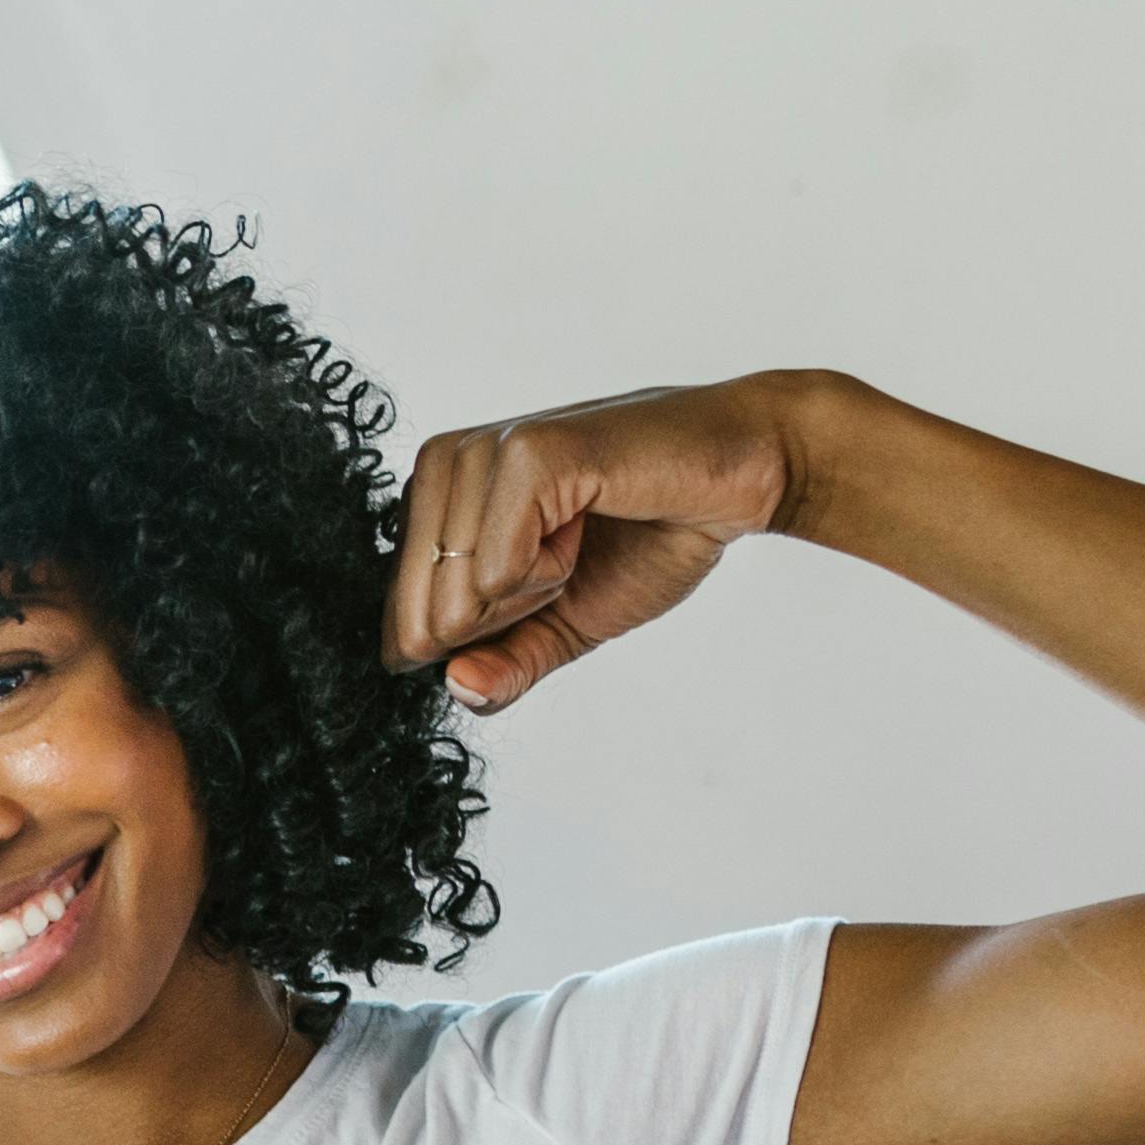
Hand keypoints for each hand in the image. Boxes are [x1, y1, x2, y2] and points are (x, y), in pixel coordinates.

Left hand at [386, 375, 813, 712]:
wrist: (740, 480)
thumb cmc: (650, 536)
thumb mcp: (561, 625)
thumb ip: (504, 667)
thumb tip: (457, 691)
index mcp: (433, 502)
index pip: (403, 628)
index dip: (484, 640)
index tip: (545, 581)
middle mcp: (442, 466)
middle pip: (425, 622)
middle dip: (510, 617)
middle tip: (569, 555)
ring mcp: (480, 452)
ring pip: (460, 599)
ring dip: (540, 588)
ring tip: (583, 529)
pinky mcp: (525, 452)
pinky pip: (499, 572)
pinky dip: (556, 569)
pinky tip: (592, 516)